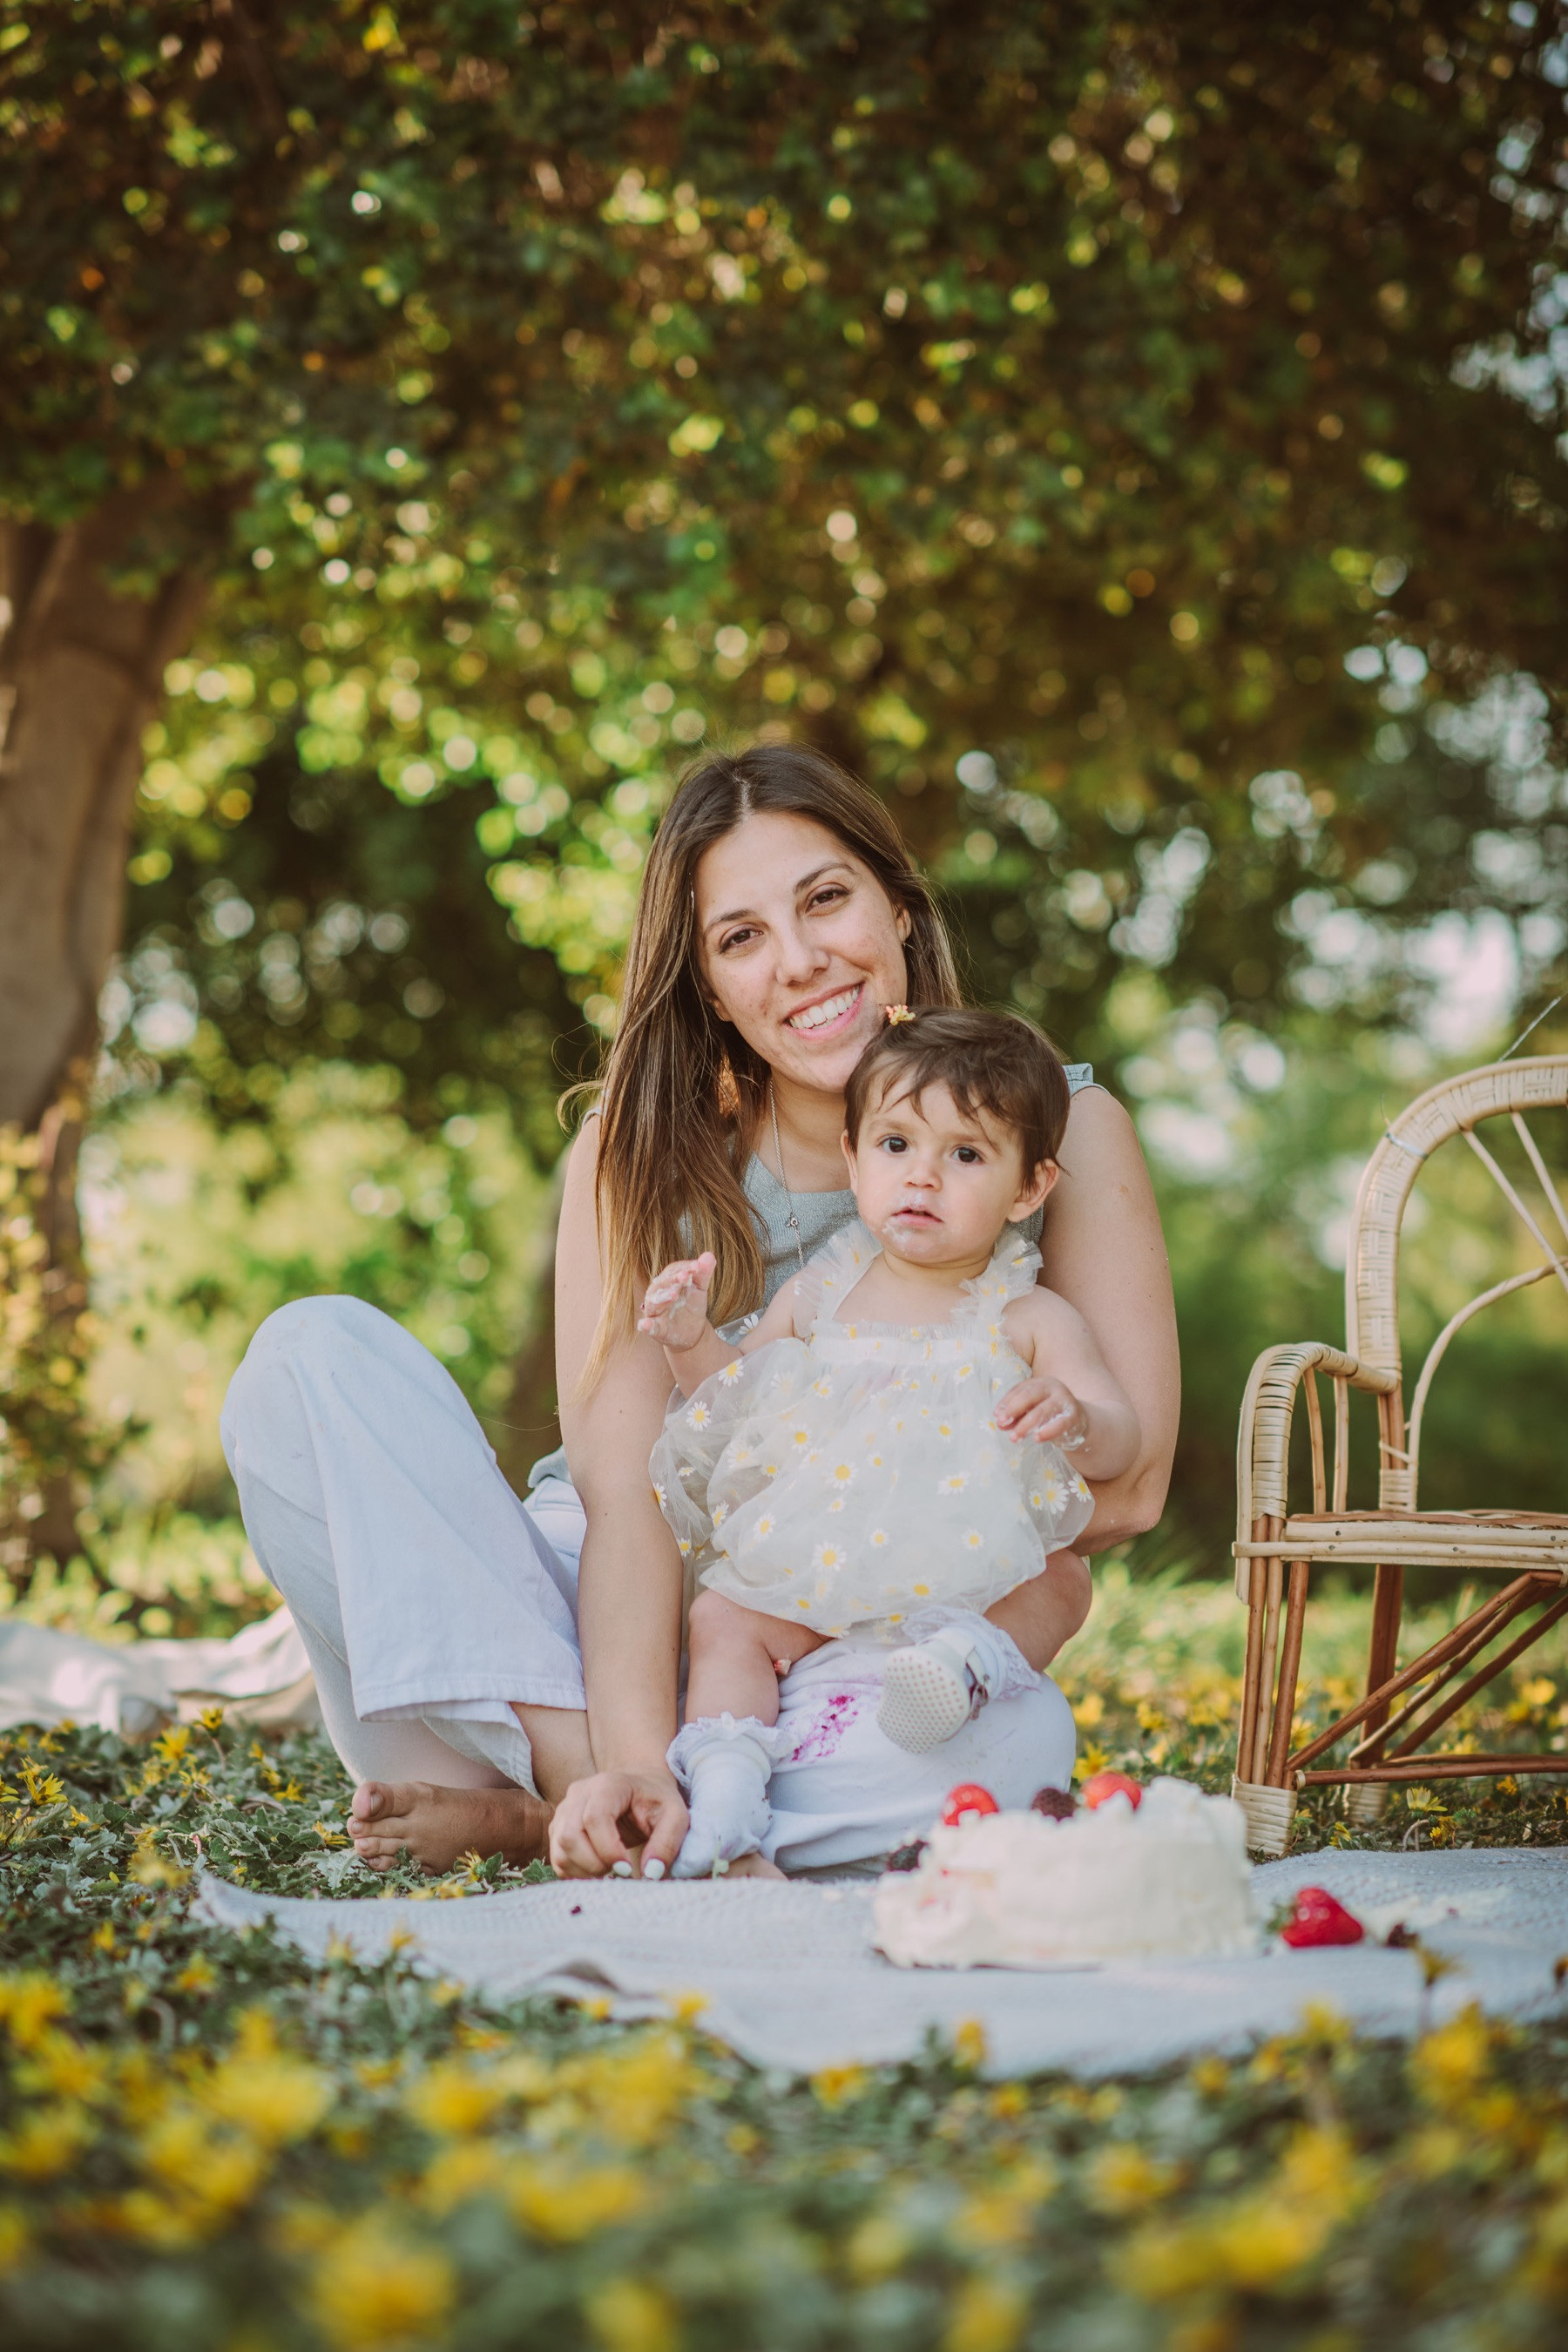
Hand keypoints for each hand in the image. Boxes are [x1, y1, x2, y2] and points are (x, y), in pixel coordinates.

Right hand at [548, 1767, 688, 1878]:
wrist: (639, 1785)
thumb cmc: (657, 1800)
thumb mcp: (675, 1815)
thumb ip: (667, 1842)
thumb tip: (650, 1873)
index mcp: (607, 1785)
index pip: (595, 1818)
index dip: (609, 1850)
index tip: (628, 1869)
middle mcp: (579, 1793)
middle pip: (570, 1837)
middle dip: (595, 1864)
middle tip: (621, 1872)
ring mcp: (564, 1810)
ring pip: (560, 1850)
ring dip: (585, 1871)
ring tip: (611, 1872)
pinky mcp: (558, 1828)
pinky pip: (557, 1858)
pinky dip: (576, 1873)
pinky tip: (599, 1871)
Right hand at [637, 1252, 716, 1353]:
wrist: (693, 1331)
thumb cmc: (691, 1305)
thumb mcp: (700, 1288)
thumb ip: (703, 1273)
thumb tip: (709, 1255)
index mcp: (667, 1281)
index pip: (673, 1270)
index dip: (685, 1267)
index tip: (698, 1266)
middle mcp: (657, 1293)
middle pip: (662, 1284)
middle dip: (673, 1280)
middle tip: (685, 1276)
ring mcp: (654, 1311)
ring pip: (654, 1303)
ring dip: (662, 1298)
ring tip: (673, 1295)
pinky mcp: (655, 1328)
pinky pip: (648, 1327)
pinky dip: (646, 1326)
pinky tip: (645, 1325)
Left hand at [994, 1373, 1088, 1450]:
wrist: (1078, 1422)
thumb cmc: (1049, 1414)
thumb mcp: (1031, 1412)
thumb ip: (1016, 1416)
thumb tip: (1000, 1423)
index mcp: (1040, 1383)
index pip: (1019, 1390)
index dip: (1006, 1402)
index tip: (996, 1416)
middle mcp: (1053, 1387)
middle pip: (1029, 1396)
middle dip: (1013, 1410)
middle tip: (1001, 1423)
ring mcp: (1064, 1400)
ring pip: (1042, 1411)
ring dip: (1026, 1425)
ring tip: (1014, 1437)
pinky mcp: (1074, 1415)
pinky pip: (1059, 1423)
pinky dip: (1047, 1431)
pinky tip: (1037, 1438)